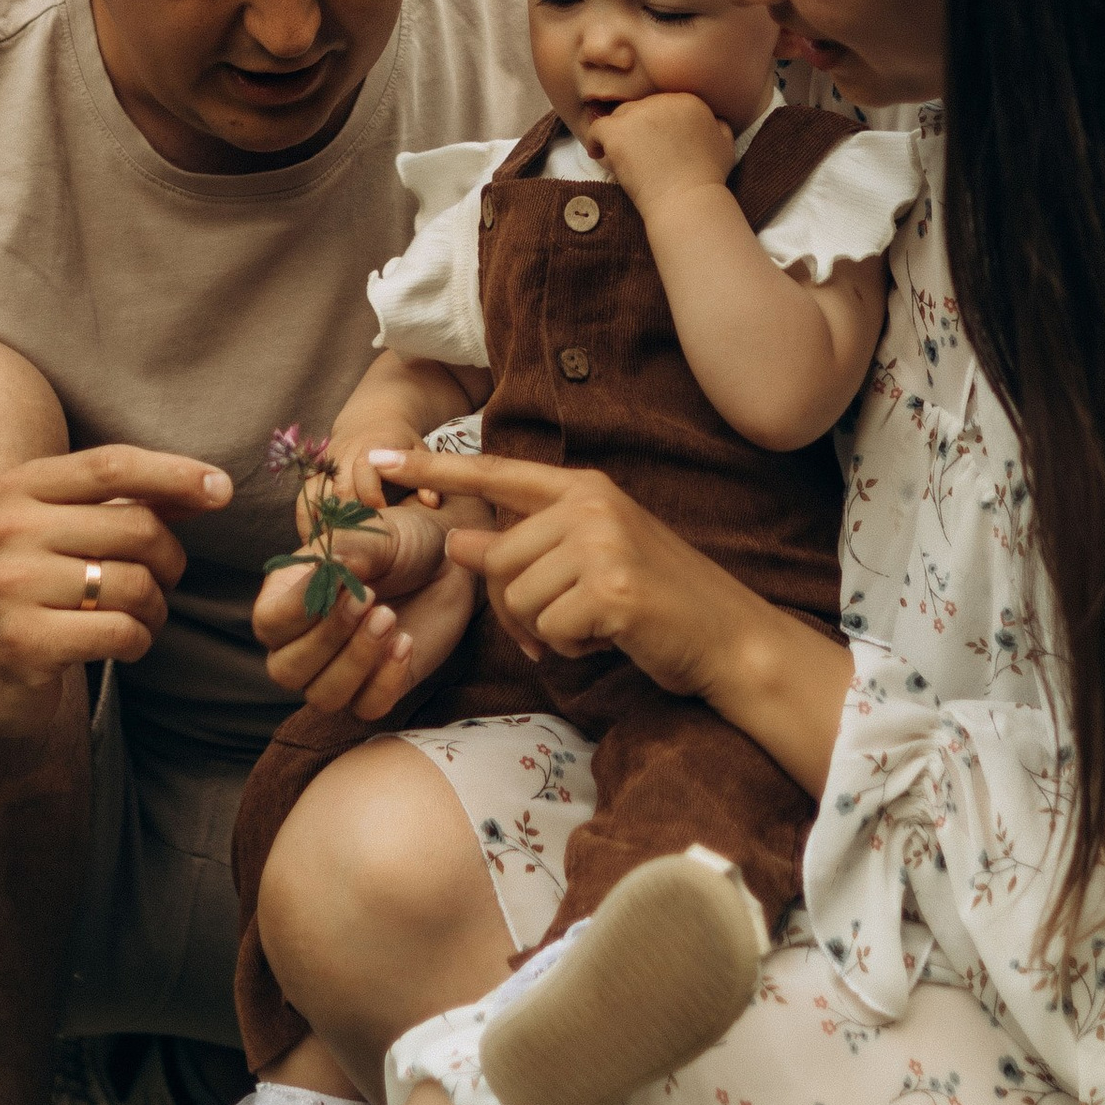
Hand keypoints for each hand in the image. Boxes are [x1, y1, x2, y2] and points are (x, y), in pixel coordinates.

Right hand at [0, 445, 229, 732]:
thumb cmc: (28, 584)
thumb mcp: (60, 527)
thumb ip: (125, 503)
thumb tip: (208, 486)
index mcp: (16, 488)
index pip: (112, 466)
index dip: (175, 473)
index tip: (221, 489)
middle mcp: (7, 530)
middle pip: (135, 527)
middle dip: (170, 558)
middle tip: (165, 579)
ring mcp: (10, 587)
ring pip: (134, 585)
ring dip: (156, 608)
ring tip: (141, 617)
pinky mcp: (23, 642)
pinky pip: (120, 633)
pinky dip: (138, 640)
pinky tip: (124, 643)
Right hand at [253, 516, 485, 722]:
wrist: (448, 564)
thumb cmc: (400, 542)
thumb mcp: (375, 534)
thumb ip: (348, 550)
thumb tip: (330, 570)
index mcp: (288, 598)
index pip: (269, 623)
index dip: (299, 609)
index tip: (343, 580)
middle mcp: (304, 642)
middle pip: (286, 670)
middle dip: (328, 638)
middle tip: (369, 601)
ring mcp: (339, 669)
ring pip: (323, 696)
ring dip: (356, 661)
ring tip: (390, 618)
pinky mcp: (376, 687)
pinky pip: (367, 708)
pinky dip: (386, 681)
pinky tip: (406, 643)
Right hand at [306, 431, 453, 598]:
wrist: (371, 418)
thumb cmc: (401, 441)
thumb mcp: (420, 450)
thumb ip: (426, 476)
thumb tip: (432, 503)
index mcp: (373, 445)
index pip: (366, 471)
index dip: (373, 497)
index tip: (383, 521)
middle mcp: (345, 453)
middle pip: (340, 488)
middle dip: (348, 517)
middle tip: (357, 544)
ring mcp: (327, 463)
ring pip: (317, 494)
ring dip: (324, 522)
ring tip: (332, 550)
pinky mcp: (315, 472)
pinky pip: (305, 497)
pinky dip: (307, 519)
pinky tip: (314, 542)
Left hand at [403, 447, 754, 695]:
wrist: (729, 638)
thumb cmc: (656, 601)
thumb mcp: (590, 559)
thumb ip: (529, 546)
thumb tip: (460, 543)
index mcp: (583, 488)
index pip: (496, 473)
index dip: (433, 469)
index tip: (375, 459)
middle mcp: (590, 504)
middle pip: (497, 559)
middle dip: (516, 606)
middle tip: (563, 621)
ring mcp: (602, 543)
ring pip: (518, 599)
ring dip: (548, 628)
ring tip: (596, 622)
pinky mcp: (612, 588)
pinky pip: (550, 629)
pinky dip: (573, 646)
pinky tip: (610, 636)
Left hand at [591, 92, 736, 212]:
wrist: (688, 200)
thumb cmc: (707, 179)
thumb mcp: (726, 146)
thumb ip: (719, 126)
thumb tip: (714, 119)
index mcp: (688, 101)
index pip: (660, 104)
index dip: (653, 125)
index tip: (650, 144)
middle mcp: (663, 101)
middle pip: (638, 108)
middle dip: (635, 129)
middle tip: (634, 153)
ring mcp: (639, 115)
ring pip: (618, 116)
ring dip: (617, 134)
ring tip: (617, 156)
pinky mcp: (618, 132)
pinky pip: (597, 128)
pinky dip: (595, 141)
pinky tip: (597, 153)